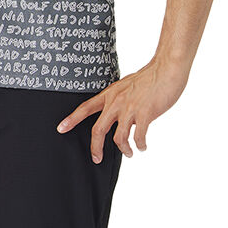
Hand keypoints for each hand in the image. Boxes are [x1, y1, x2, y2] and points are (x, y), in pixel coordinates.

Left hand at [56, 59, 188, 161]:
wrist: (166, 69)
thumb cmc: (149, 78)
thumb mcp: (126, 86)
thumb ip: (119, 99)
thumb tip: (116, 115)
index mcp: (110, 94)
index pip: (86, 108)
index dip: (72, 119)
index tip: (61, 129)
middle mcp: (116, 102)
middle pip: (98, 130)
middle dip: (95, 148)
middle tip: (97, 158)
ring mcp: (130, 108)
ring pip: (119, 138)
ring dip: (124, 150)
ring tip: (130, 152)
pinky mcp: (145, 114)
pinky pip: (138, 138)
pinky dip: (139, 146)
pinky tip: (142, 146)